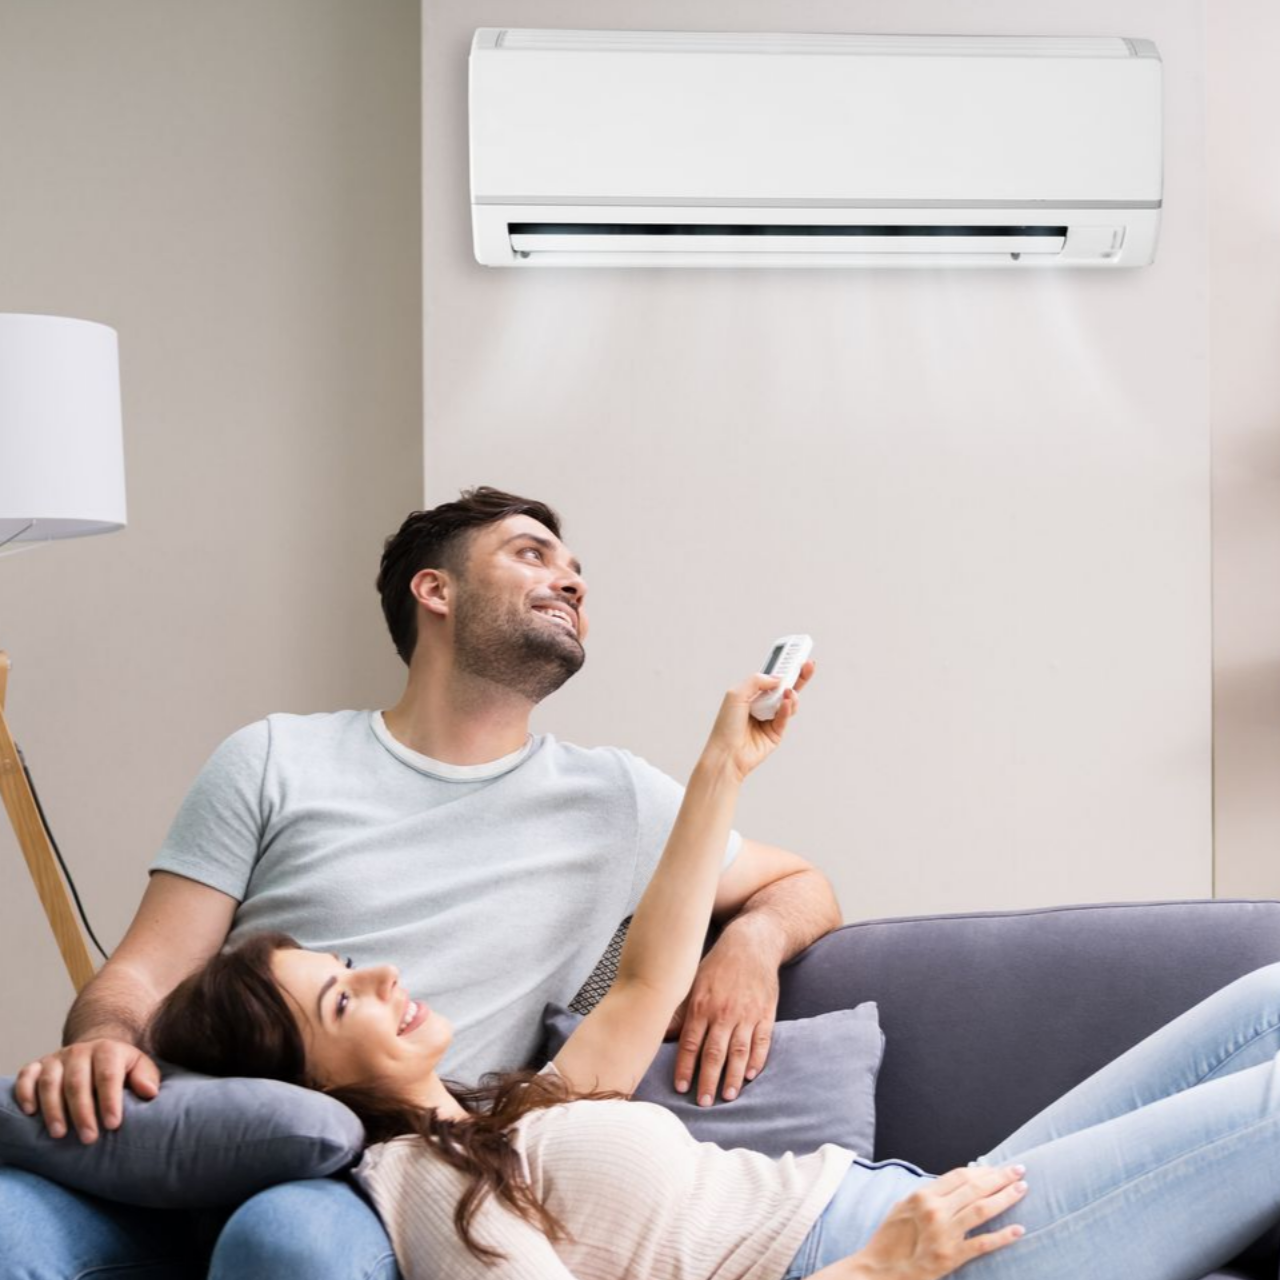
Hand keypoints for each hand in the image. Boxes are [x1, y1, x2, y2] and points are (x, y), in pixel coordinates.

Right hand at [14, 1040, 160, 1142]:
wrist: (96, 1052)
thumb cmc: (120, 1068)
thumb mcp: (138, 1067)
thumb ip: (145, 1077)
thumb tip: (150, 1092)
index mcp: (107, 1050)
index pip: (108, 1075)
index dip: (110, 1101)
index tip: (113, 1125)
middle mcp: (80, 1051)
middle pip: (78, 1082)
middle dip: (83, 1112)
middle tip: (89, 1138)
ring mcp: (56, 1058)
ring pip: (50, 1082)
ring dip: (53, 1109)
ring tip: (60, 1134)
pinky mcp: (37, 1066)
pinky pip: (26, 1077)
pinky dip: (25, 1093)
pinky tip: (30, 1112)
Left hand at [668, 931, 779, 1103]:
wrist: (751, 944)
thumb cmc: (718, 965)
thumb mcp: (694, 982)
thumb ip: (681, 1010)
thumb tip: (662, 1033)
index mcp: (702, 1005)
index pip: (691, 1043)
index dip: (686, 1067)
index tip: (681, 1088)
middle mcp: (724, 1012)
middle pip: (714, 1053)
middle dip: (708, 1080)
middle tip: (703, 1102)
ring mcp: (747, 1014)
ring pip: (739, 1052)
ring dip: (733, 1076)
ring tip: (728, 1096)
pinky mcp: (766, 1013)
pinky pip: (762, 1041)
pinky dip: (757, 1060)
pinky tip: (751, 1075)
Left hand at [701, 659, 813, 783]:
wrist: (727, 754)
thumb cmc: (726, 726)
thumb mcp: (736, 694)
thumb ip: (757, 681)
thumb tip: (777, 678)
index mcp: (751, 694)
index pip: (770, 677)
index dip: (782, 667)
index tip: (795, 654)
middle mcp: (762, 705)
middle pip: (785, 687)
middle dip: (798, 676)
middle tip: (808, 665)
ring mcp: (770, 719)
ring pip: (789, 702)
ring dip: (792, 695)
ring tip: (790, 691)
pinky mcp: (776, 733)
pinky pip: (786, 717)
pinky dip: (788, 709)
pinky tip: (786, 703)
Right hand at [852, 1165, 1026, 1278]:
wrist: (879, 1270)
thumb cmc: (889, 1239)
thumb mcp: (904, 1207)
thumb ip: (929, 1196)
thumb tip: (955, 1185)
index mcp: (923, 1195)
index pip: (960, 1176)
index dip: (983, 1170)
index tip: (998, 1167)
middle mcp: (935, 1211)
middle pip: (975, 1188)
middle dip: (1000, 1178)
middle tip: (1019, 1170)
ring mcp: (944, 1234)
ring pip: (982, 1210)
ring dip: (1005, 1198)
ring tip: (1022, 1190)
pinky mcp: (951, 1257)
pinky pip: (982, 1244)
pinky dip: (1002, 1236)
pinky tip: (1018, 1229)